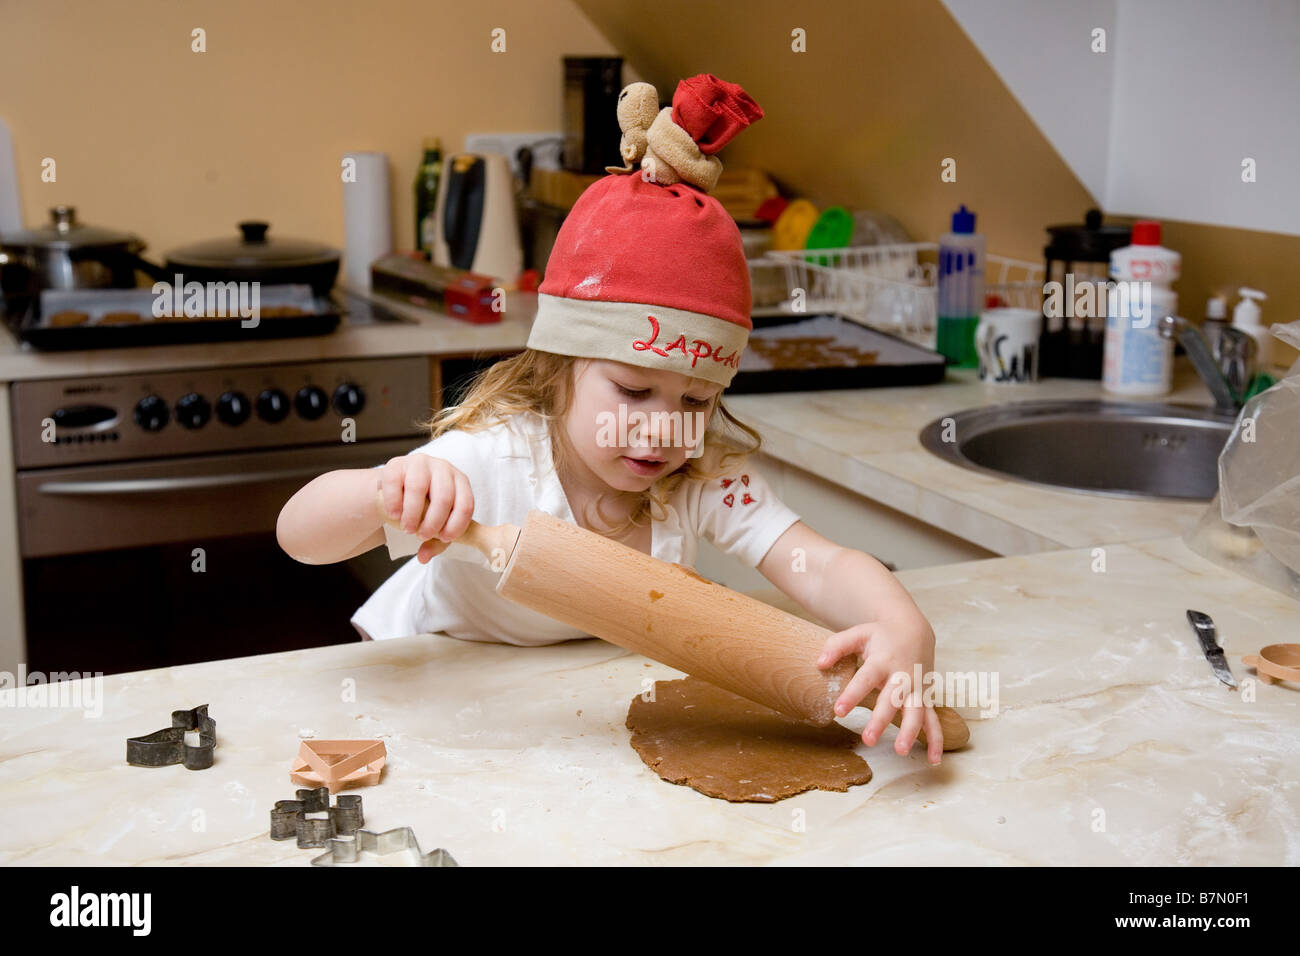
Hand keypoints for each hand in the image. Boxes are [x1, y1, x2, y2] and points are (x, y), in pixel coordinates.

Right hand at [376, 455, 474, 563]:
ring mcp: (420, 463)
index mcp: (460, 482)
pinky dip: (394, 503)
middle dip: (433, 522)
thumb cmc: (424, 506)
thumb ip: (435, 543)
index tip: (444, 538)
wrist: (399, 487)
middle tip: (421, 536)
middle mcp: (443, 469)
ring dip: (412, 514)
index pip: (466, 504)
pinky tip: (394, 515)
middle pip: (443, 497)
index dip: (457, 525)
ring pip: (418, 488)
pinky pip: (395, 483)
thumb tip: (423, 557)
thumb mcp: (436, 523)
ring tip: (406, 528)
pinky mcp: (396, 464)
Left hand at [816, 611, 942, 764]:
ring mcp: (917, 689)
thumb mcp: (858, 634)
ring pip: (916, 712)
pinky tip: (933, 759)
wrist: (914, 630)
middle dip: (881, 720)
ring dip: (911, 732)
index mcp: (882, 661)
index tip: (838, 711)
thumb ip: (837, 646)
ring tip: (900, 751)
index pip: (865, 679)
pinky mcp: (926, 698)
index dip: (852, 695)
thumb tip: (819, 664)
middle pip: (892, 700)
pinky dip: (936, 740)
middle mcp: (902, 677)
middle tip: (868, 739)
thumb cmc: (880, 636)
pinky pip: (934, 721)